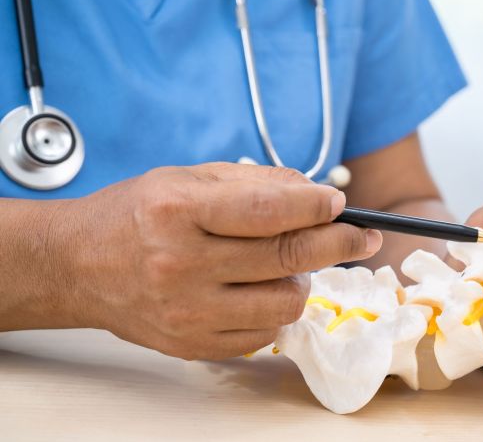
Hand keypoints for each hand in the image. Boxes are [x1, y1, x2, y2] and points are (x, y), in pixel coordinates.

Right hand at [57, 163, 381, 359]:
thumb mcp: (189, 178)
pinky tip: (257, 288)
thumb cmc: (137, 214)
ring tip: (286, 261)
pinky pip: (265, 330)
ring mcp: (187, 311)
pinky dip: (274, 307)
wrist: (77, 265)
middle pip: (289, 256)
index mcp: (179, 211)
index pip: (271, 210)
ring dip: (302, 277)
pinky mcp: (192, 344)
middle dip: (340, 243)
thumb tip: (317, 194)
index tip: (340, 203)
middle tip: (364, 236)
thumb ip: (256, 182)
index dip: (317, 206)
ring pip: (287, 300)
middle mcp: (182, 264)